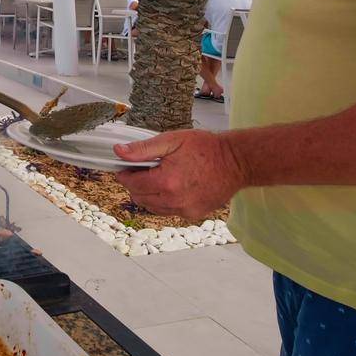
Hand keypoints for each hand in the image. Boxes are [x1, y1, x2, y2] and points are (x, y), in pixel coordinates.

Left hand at [114, 129, 245, 220]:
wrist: (236, 162)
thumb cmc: (206, 148)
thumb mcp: (172, 140)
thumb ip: (143, 149)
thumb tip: (119, 152)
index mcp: (165, 182)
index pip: (131, 184)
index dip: (125, 174)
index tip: (125, 167)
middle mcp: (173, 200)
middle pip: (140, 198)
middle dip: (136, 184)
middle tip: (144, 170)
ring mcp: (184, 210)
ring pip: (152, 207)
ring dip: (149, 194)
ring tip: (159, 177)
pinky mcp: (193, 214)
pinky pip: (169, 211)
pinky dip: (165, 201)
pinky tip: (173, 186)